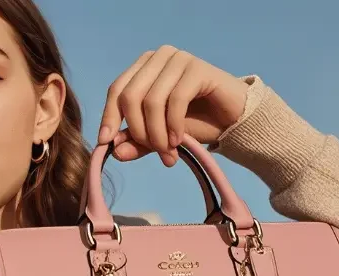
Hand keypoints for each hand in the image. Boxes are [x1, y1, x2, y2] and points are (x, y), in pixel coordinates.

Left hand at [97, 45, 248, 166]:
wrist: (232, 120)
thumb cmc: (195, 123)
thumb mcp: (160, 136)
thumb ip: (137, 142)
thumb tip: (114, 151)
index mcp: (143, 67)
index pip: (116, 90)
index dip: (109, 117)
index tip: (105, 143)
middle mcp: (158, 58)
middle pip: (130, 96)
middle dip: (139, 131)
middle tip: (155, 153)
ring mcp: (178, 59)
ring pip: (151, 101)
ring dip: (157, 134)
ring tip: (168, 153)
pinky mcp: (197, 68)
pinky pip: (175, 100)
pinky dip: (174, 126)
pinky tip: (180, 141)